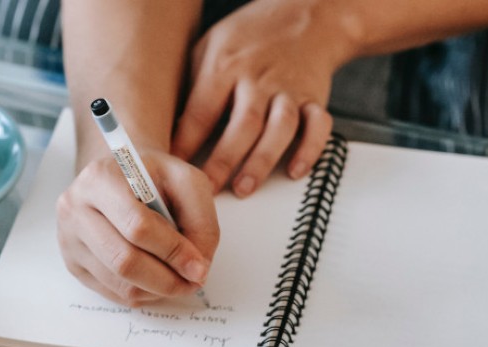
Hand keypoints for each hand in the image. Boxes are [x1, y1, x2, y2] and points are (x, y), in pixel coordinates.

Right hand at [56, 150, 219, 305]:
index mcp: (101, 178)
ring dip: (157, 290)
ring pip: (118, 282)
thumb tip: (197, 269)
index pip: (137, 226)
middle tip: (193, 282)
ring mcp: (69, 238)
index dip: (173, 252)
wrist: (122, 176)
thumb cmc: (155, 178)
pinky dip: (142, 293)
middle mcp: (75, 207)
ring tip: (179, 280)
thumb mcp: (188, 183)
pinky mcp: (72, 262)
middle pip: (123, 261)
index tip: (199, 267)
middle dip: (166, 279)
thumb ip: (201, 222)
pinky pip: (111, 292)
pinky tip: (156, 279)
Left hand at [172, 0, 357, 196]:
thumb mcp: (209, 48)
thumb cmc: (250, 36)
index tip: (172, 168)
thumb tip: (169, 129)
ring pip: (279, 128)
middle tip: (206, 188)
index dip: (186, 142)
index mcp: (226, 67)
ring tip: (244, 187)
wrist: (305, 14)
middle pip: (242, 124)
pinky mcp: (315, 99)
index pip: (202, 110)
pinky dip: (309, 149)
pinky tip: (295, 171)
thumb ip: (191, 86)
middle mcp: (259, 80)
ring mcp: (289, 90)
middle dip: (223, 160)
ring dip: (262, 160)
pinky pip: (318, 126)